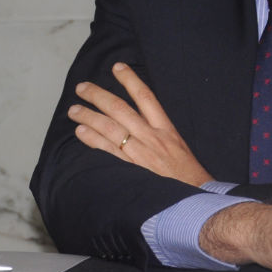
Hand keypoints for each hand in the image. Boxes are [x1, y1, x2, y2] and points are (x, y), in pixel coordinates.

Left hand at [67, 63, 213, 186]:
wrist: (197, 204)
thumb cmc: (190, 180)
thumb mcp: (180, 150)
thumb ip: (160, 136)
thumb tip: (140, 126)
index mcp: (166, 131)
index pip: (146, 97)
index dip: (130, 80)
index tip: (117, 67)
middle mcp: (152, 138)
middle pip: (120, 108)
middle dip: (98, 95)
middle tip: (82, 88)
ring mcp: (140, 154)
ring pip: (109, 127)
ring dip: (88, 115)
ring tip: (74, 109)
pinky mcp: (131, 170)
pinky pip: (107, 150)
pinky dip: (92, 139)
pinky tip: (80, 131)